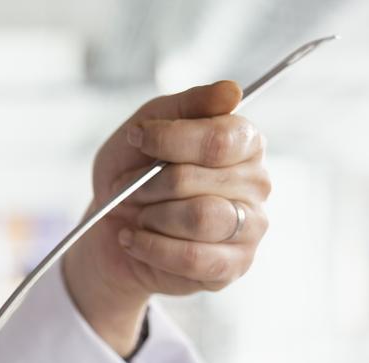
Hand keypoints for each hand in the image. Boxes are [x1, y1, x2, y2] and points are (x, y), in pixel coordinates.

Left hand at [63, 81, 271, 356]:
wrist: (111, 229)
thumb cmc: (133, 175)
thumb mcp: (144, 131)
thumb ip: (184, 108)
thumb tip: (231, 91)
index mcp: (244, 142)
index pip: (220, 138)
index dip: (169, 140)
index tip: (137, 138)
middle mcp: (257, 183)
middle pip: (198, 180)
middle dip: (148, 185)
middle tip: (131, 189)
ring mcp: (251, 227)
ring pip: (200, 218)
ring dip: (152, 217)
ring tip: (138, 216)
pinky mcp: (233, 265)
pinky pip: (193, 258)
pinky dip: (151, 247)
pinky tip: (133, 239)